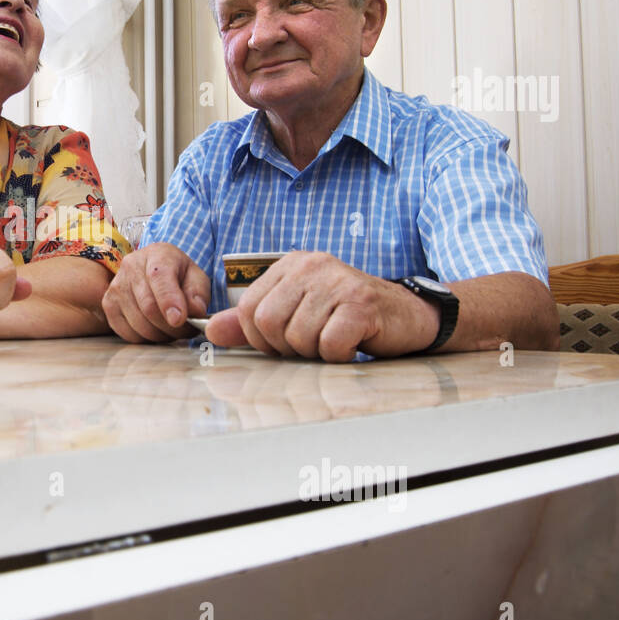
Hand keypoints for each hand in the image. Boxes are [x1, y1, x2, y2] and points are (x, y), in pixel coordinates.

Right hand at [102, 242, 209, 342]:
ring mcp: (116, 286)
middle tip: (187, 331)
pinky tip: (155, 330)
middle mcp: (131, 267)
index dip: (169, 301)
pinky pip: (126, 332)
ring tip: (173, 330)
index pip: (159, 278)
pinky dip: (144, 338)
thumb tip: (194, 313)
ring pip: (138, 323)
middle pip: (149, 307)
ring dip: (160, 335)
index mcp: (157, 255)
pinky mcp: (108, 304)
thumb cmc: (178, 274)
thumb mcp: (196, 278)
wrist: (154, 267)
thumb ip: (197, 295)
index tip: (179, 320)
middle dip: (171, 327)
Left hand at [204, 251, 438, 361]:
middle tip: (313, 344)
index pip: (247, 309)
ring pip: (297, 337)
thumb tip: (210, 331)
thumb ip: (251, 323)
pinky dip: (338, 355)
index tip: (284, 341)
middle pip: (267, 323)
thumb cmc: (348, 318)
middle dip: (286, 347)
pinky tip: (352, 343)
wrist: (408, 316)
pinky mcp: (361, 304)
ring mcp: (337, 282)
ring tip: (335, 340)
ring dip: (315, 352)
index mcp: (291, 265)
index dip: (260, 338)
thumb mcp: (296, 314)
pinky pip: (329, 344)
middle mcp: (312, 266)